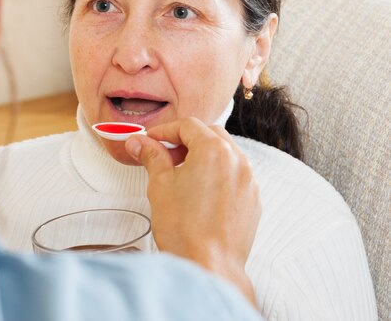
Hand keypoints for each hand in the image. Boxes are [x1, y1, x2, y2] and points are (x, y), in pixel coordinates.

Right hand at [125, 118, 259, 305]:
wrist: (208, 266)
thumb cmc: (185, 230)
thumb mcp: (160, 185)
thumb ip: (152, 156)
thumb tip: (140, 143)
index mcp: (214, 150)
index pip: (188, 126)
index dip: (165, 131)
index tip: (151, 140)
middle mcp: (237, 161)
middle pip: (210, 134)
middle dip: (186, 139)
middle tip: (165, 154)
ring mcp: (248, 180)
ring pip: (226, 152)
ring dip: (204, 154)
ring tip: (182, 173)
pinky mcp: (253, 199)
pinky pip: (236, 174)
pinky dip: (219, 172)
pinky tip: (200, 190)